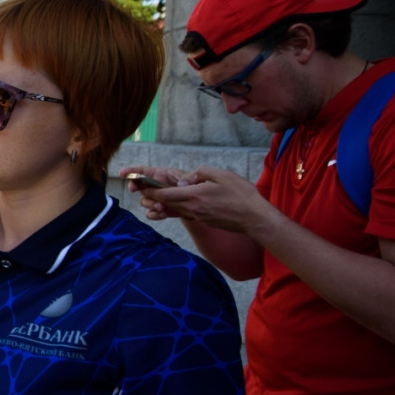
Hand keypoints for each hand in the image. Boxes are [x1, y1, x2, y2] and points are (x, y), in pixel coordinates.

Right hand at [115, 164, 192, 221]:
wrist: (199, 203)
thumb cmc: (195, 186)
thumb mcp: (194, 178)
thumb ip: (188, 178)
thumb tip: (181, 184)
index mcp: (160, 175)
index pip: (142, 171)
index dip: (131, 171)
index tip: (122, 173)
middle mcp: (155, 186)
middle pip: (138, 186)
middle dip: (135, 187)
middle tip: (135, 189)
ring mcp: (156, 198)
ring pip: (144, 201)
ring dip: (150, 204)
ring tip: (161, 206)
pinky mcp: (160, 210)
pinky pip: (151, 213)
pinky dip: (155, 215)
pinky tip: (163, 214)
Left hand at [149, 166, 281, 236]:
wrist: (254, 218)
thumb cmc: (241, 194)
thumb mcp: (221, 175)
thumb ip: (200, 173)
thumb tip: (187, 178)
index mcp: (194, 196)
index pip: (166, 193)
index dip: (151, 189)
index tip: (140, 185)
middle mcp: (193, 209)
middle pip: (167, 203)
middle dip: (153, 196)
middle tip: (141, 190)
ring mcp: (199, 217)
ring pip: (177, 209)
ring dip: (165, 203)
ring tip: (155, 197)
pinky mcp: (206, 221)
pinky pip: (188, 213)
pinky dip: (180, 208)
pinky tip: (181, 203)